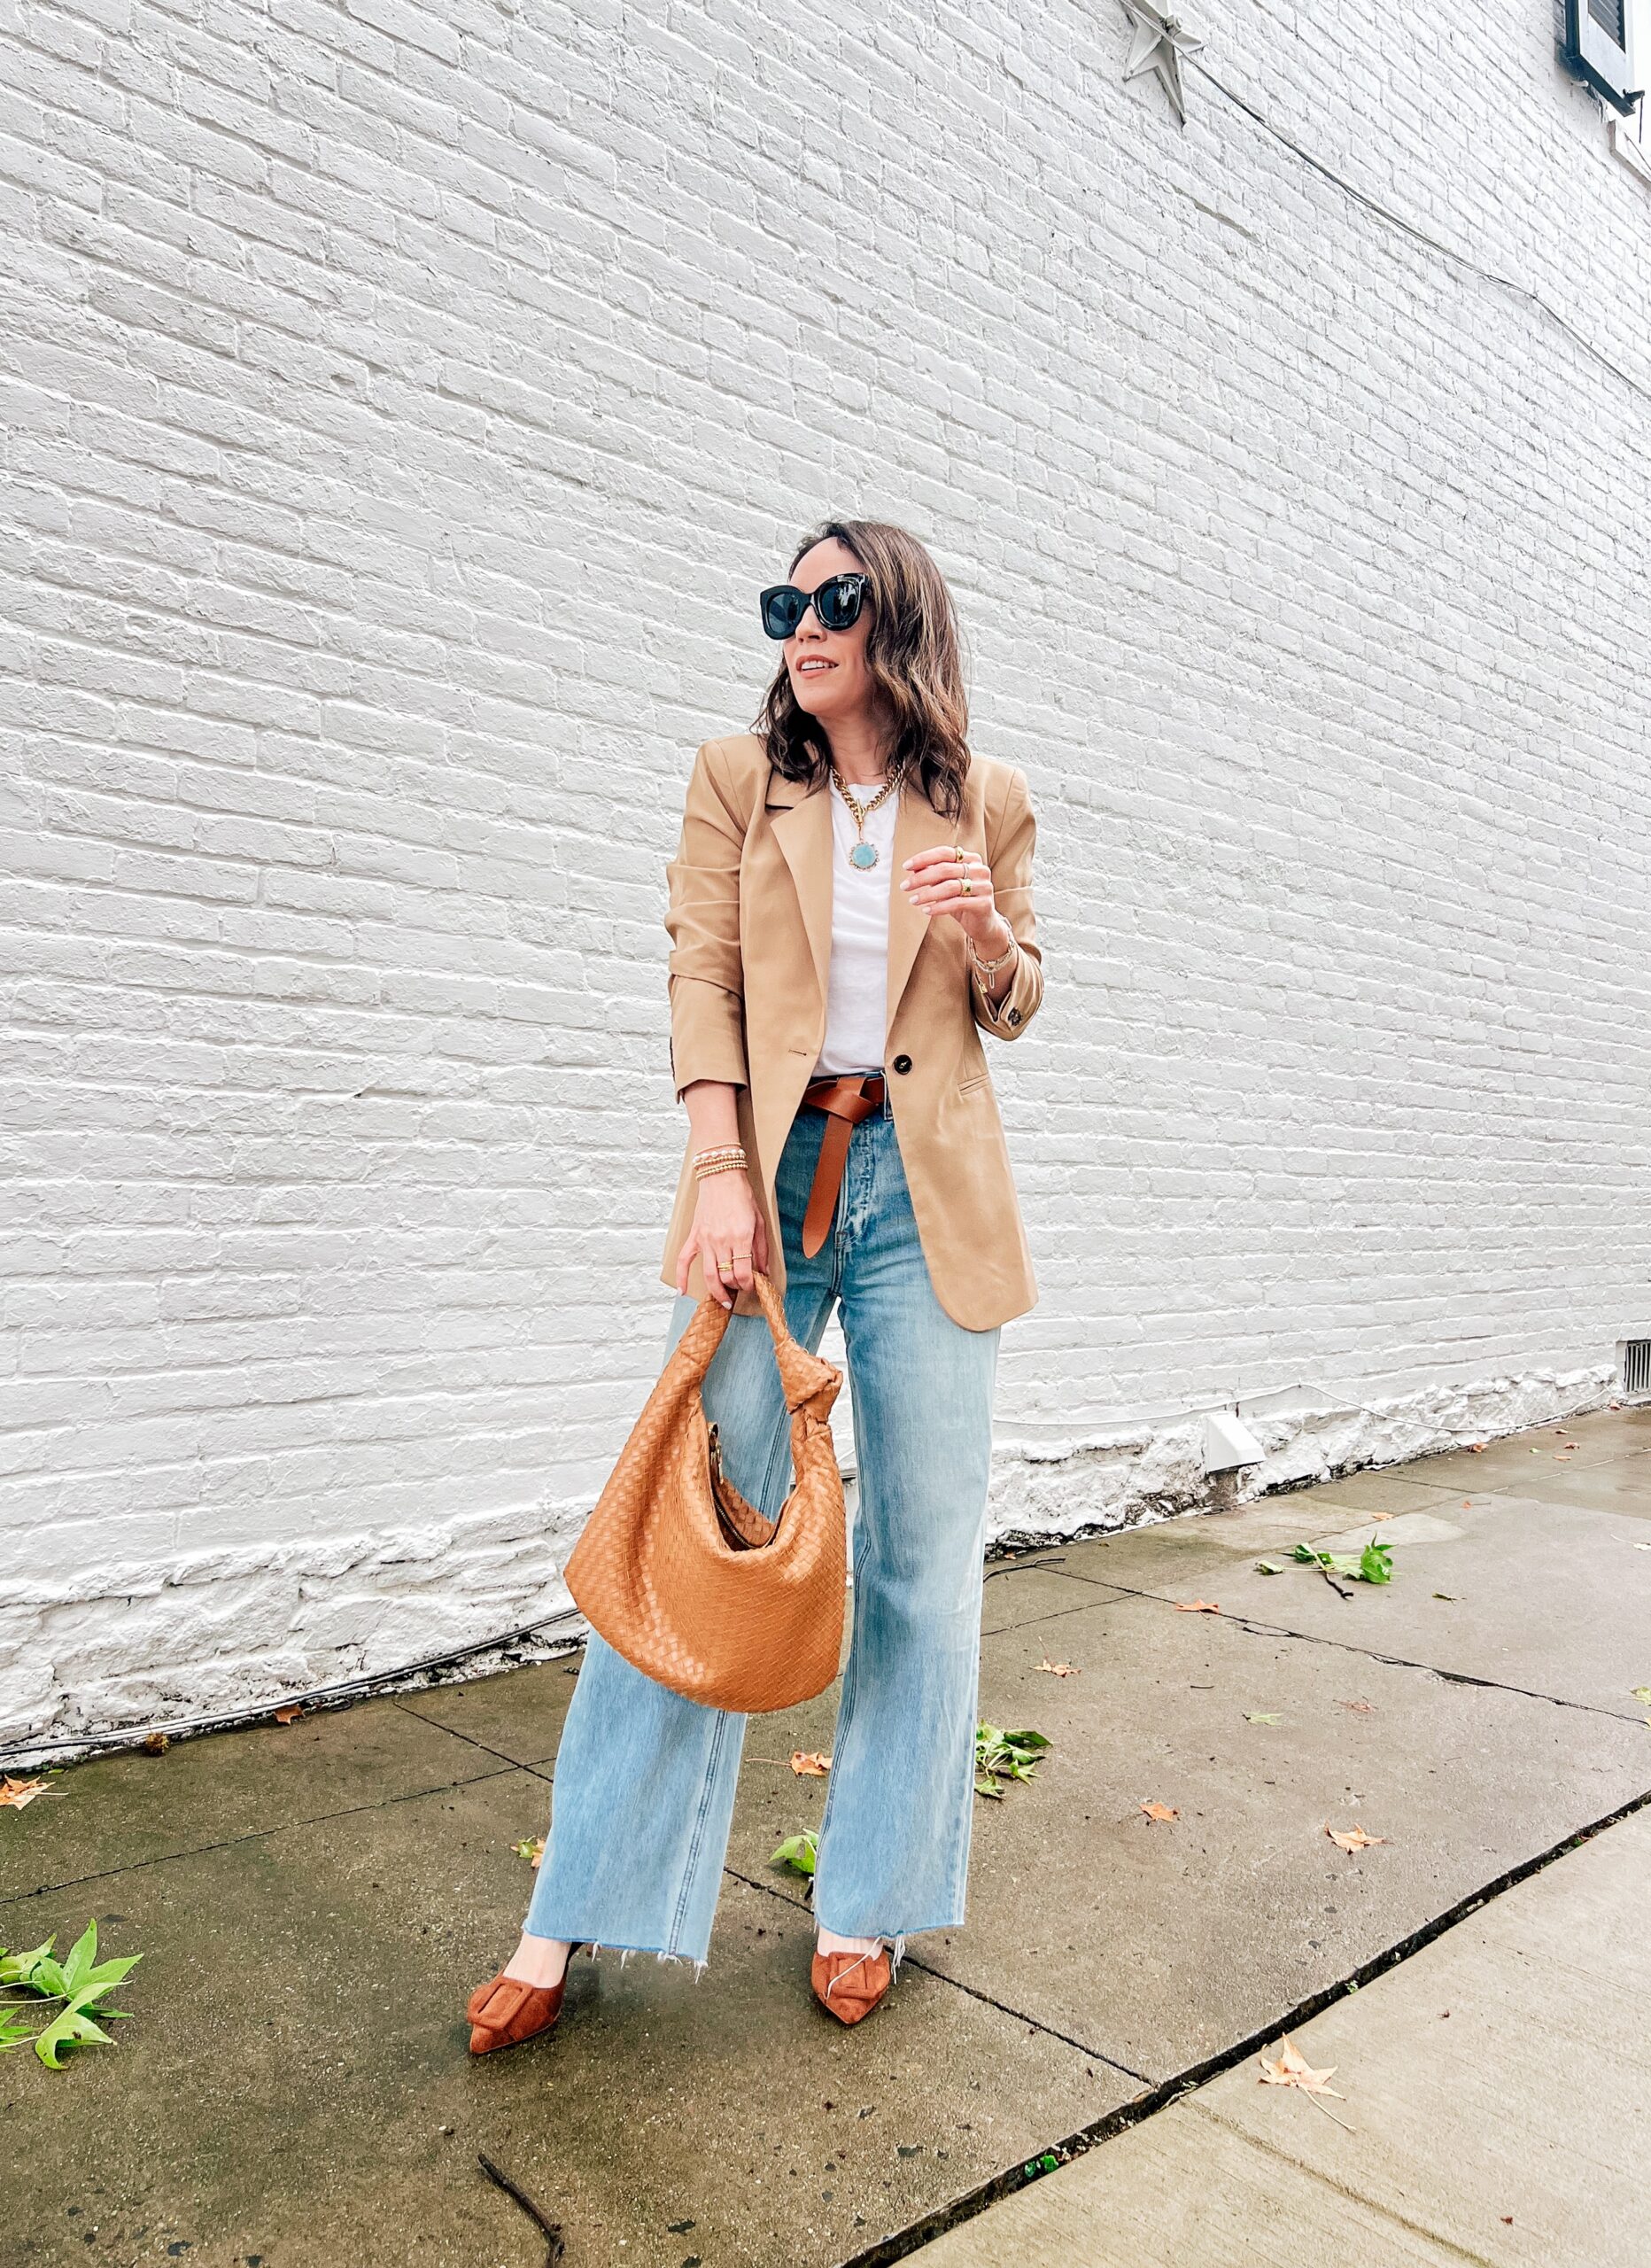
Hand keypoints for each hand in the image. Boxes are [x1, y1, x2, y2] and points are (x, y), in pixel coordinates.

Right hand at [675, 1170, 769, 1307]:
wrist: (721, 1176)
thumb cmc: (742, 1197)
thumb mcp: (759, 1222)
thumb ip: (761, 1249)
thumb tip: (762, 1271)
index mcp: (741, 1237)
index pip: (743, 1273)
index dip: (749, 1285)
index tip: (752, 1285)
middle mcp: (722, 1241)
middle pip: (727, 1277)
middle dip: (736, 1288)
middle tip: (740, 1290)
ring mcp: (706, 1240)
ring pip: (709, 1275)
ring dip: (717, 1292)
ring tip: (723, 1301)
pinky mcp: (695, 1236)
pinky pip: (684, 1260)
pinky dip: (681, 1277)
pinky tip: (682, 1292)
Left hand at [900, 843, 1013, 955]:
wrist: (983, 923)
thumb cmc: (961, 900)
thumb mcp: (945, 885)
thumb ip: (932, 875)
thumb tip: (912, 869)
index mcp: (971, 859)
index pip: (945, 852)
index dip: (924, 858)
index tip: (905, 866)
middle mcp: (980, 870)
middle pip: (945, 869)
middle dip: (921, 877)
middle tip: (905, 886)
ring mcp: (984, 886)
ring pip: (950, 886)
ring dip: (927, 894)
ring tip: (913, 900)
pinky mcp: (984, 904)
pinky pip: (957, 903)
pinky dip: (939, 907)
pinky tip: (926, 911)